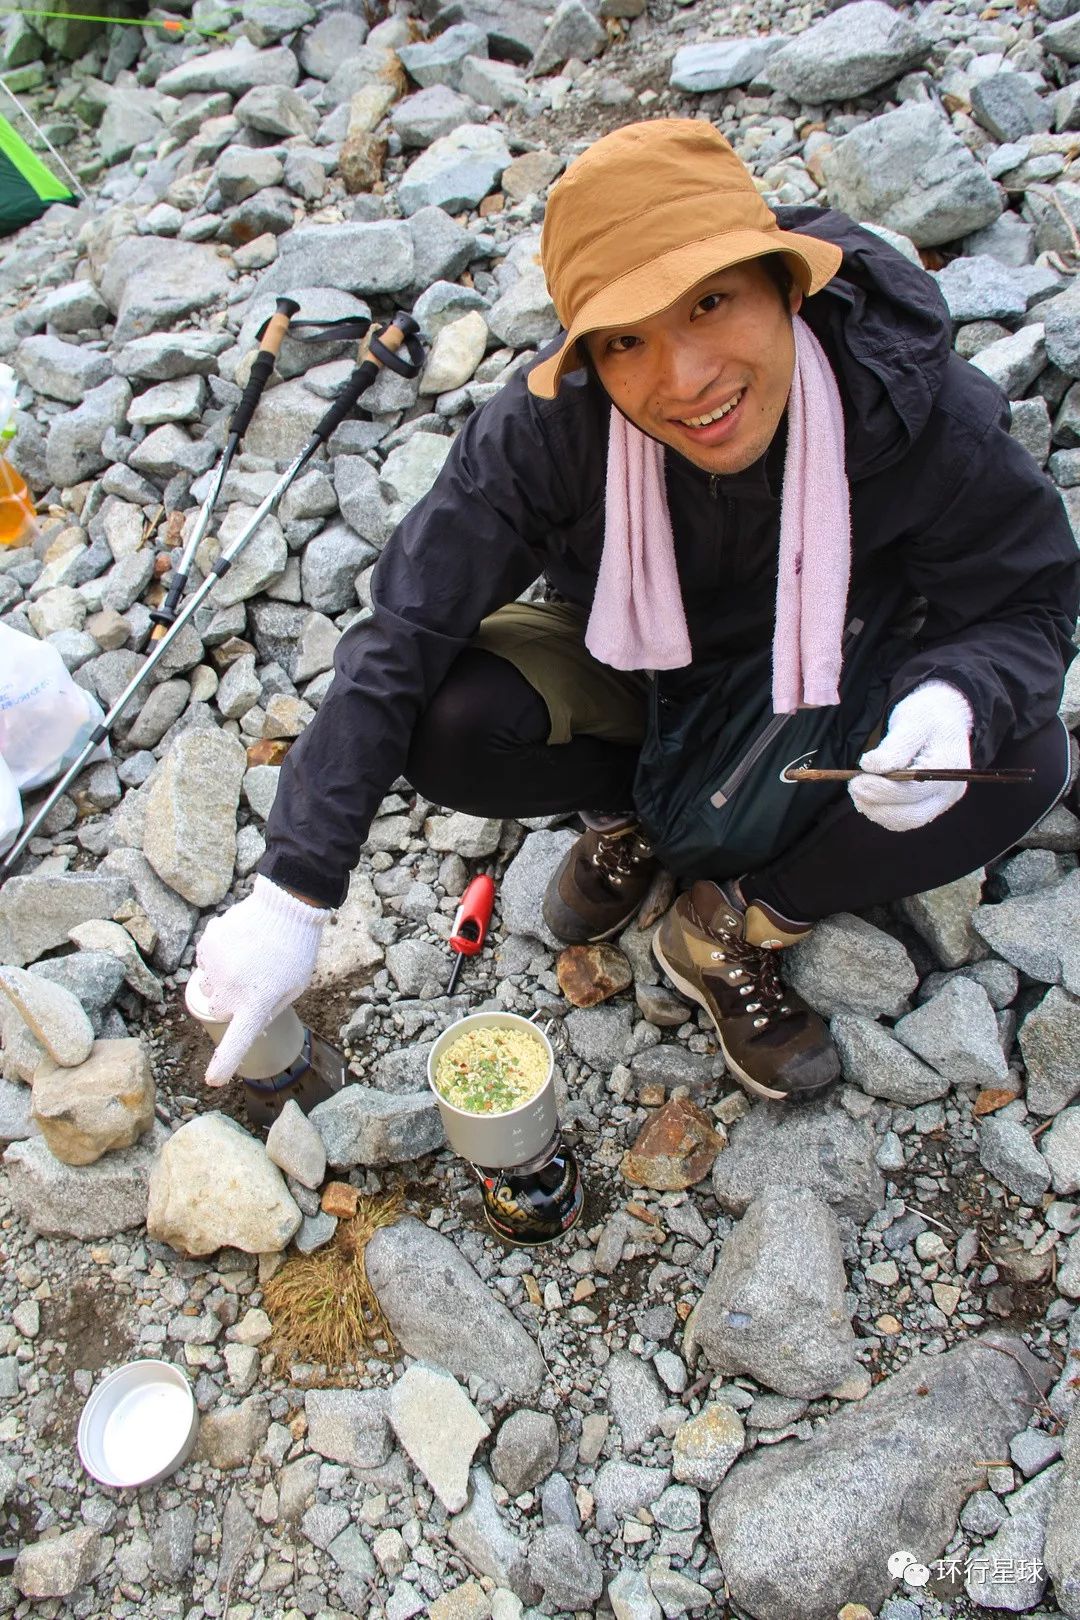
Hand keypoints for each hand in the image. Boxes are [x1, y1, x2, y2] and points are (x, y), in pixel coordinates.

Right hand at [193, 876, 328, 1085]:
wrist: (286, 905)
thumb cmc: (297, 949)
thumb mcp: (295, 987)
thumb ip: (270, 1009)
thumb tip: (250, 1025)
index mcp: (258, 1003)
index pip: (238, 1041)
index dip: (225, 1062)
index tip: (213, 1080)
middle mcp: (233, 990)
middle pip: (219, 1010)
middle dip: (231, 1001)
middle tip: (253, 980)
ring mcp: (217, 968)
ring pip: (210, 985)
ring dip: (223, 978)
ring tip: (248, 958)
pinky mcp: (207, 946)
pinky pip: (205, 961)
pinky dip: (217, 957)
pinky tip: (239, 944)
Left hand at [849, 681, 974, 832]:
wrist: (944, 718)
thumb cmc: (929, 715)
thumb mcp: (913, 720)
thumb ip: (895, 746)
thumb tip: (870, 766)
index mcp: (949, 767)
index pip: (913, 790)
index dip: (882, 789)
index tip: (857, 780)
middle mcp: (950, 790)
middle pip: (912, 815)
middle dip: (878, 805)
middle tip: (854, 787)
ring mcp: (942, 801)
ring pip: (907, 821)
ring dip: (878, 811)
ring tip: (859, 791)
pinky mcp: (931, 805)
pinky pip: (905, 818)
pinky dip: (884, 812)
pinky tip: (869, 797)